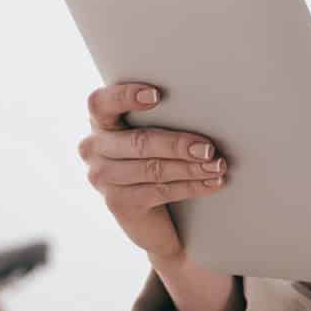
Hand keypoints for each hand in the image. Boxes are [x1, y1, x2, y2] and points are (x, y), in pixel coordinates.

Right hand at [79, 81, 228, 262]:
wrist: (152, 215)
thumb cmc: (155, 158)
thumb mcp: (152, 134)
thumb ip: (160, 119)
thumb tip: (199, 109)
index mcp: (100, 121)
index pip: (101, 103)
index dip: (125, 96)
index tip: (157, 95)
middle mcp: (93, 148)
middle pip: (138, 142)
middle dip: (178, 145)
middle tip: (208, 148)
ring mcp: (102, 178)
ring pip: (153, 169)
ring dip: (191, 168)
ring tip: (216, 166)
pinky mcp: (117, 203)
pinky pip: (159, 191)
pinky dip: (190, 186)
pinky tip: (211, 182)